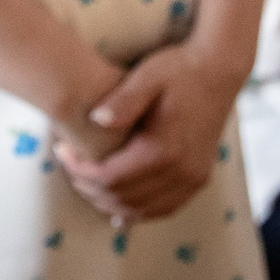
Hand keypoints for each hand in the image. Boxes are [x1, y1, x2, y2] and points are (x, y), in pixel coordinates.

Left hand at [53, 44, 240, 223]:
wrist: (219, 70)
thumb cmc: (178, 69)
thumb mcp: (147, 76)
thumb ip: (123, 101)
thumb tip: (95, 119)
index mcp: (165, 149)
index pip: (110, 177)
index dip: (80, 170)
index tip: (61, 152)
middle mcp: (182, 172)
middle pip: (123, 198)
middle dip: (89, 188)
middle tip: (68, 167)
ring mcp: (194, 179)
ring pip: (143, 210)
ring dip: (110, 202)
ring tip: (85, 182)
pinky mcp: (199, 179)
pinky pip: (164, 208)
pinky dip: (138, 210)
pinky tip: (118, 207)